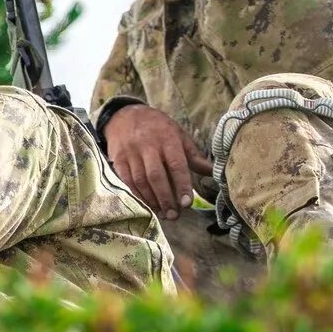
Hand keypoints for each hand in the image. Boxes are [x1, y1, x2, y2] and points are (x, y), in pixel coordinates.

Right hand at [104, 104, 212, 220]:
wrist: (124, 115)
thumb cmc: (157, 127)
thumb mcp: (178, 134)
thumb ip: (193, 155)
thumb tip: (214, 172)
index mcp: (167, 139)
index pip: (176, 165)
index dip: (182, 185)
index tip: (187, 203)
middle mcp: (148, 146)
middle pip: (156, 176)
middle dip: (165, 198)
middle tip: (174, 216)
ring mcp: (131, 153)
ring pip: (141, 181)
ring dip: (152, 200)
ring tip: (162, 214)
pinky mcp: (118, 160)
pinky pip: (127, 181)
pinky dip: (138, 195)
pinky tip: (147, 204)